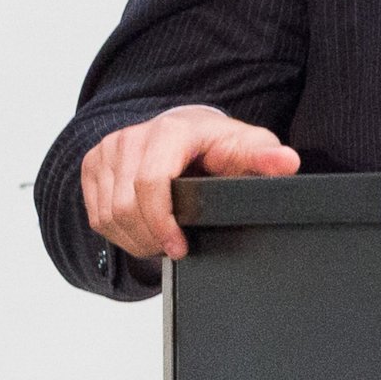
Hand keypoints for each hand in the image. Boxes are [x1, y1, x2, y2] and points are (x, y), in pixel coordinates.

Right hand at [79, 105, 299, 262]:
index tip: (179, 247)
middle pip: (126, 206)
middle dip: (150, 237)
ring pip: (108, 214)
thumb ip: (265, 157)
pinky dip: (119, 233)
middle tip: (174, 248)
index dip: (162, 223)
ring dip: (134, 239)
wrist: (189, 131)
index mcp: (170, 131)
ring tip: (162, 240)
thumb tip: (287, 162)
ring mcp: (108, 149)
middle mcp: (132, 137)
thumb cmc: (219, 144)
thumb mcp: (249, 148)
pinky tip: (144, 230)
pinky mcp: (93, 164)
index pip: (150, 184)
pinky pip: (96, 214)